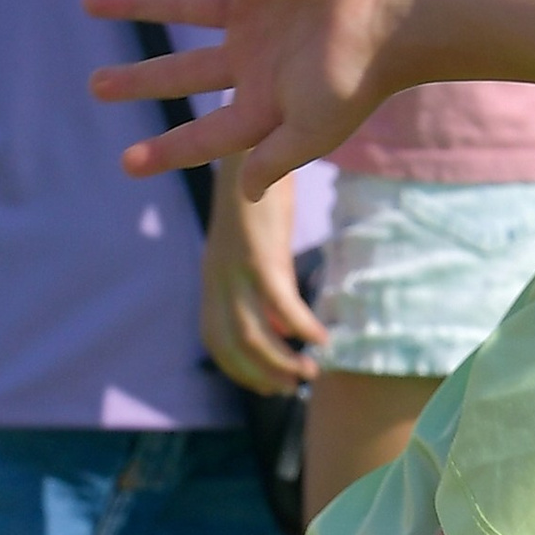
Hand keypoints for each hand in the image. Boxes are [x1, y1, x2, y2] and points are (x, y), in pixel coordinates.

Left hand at [88, 0, 393, 196]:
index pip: (206, 132)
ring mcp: (255, 11)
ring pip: (181, 7)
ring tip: (89, 2)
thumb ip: (275, 160)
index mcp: (265, 101)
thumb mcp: (312, 132)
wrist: (396, 17)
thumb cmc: (359, 80)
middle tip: (96, 85)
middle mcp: (254, 57)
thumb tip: (248, 194)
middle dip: (141, 78)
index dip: (167, 149)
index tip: (126, 163)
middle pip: (183, 71)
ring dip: (137, 4)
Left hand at [202, 180, 324, 395]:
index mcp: (213, 277)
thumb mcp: (260, 250)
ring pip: (252, 332)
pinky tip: (321, 339)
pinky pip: (280, 303)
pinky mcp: (260, 254)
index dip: (238, 369)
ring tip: (307, 372)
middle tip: (290, 388)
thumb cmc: (261, 198)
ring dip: (280, 361)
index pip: (215, 339)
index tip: (266, 387)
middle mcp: (218, 277)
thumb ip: (268, 292)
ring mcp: (236, 267)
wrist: (253, 146)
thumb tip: (282, 331)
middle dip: (260, 374)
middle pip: (232, 344)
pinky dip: (301, 326)